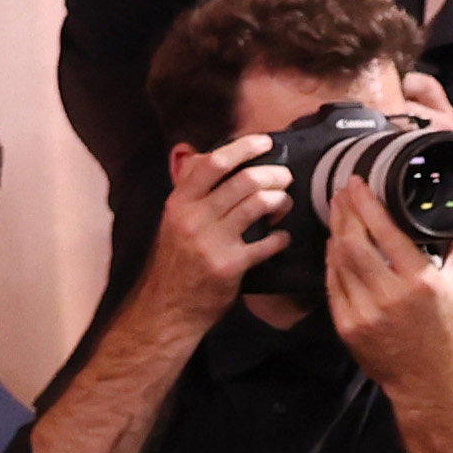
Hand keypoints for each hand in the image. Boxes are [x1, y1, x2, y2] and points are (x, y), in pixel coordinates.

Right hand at [125, 137, 289, 350]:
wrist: (168, 310)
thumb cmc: (177, 263)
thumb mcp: (174, 222)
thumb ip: (192, 192)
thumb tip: (204, 155)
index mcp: (179, 204)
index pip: (213, 163)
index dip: (243, 147)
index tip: (265, 142)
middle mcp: (193, 219)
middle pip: (245, 180)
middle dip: (275, 175)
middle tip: (284, 179)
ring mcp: (212, 242)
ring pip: (260, 204)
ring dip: (282, 201)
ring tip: (283, 206)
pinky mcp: (231, 265)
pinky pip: (269, 242)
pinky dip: (282, 238)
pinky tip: (281, 239)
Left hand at [308, 155, 452, 374]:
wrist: (429, 379)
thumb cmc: (449, 331)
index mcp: (420, 279)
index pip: (385, 231)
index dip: (366, 204)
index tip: (357, 184)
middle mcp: (390, 294)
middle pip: (354, 243)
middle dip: (344, 212)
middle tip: (340, 191)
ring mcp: (364, 312)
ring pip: (339, 262)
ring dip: (335, 233)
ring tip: (337, 212)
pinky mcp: (347, 327)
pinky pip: (333, 287)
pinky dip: (331, 263)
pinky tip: (334, 246)